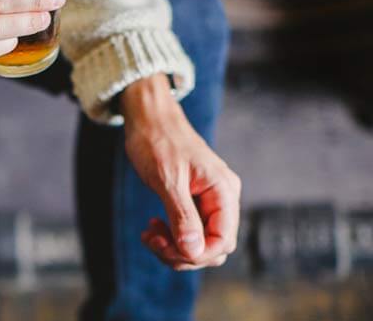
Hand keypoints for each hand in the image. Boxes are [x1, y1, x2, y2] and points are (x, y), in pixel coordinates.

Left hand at [119, 77, 241, 269]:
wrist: (149, 118)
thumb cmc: (157, 142)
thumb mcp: (167, 180)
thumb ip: (182, 216)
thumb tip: (193, 251)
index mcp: (223, 191)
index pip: (222, 240)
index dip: (196, 254)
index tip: (166, 249)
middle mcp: (223, 197)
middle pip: (213, 246)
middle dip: (183, 252)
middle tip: (152, 240)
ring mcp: (210, 200)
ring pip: (200, 241)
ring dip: (174, 246)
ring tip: (149, 234)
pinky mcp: (196, 200)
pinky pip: (190, 230)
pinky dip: (171, 235)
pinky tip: (152, 228)